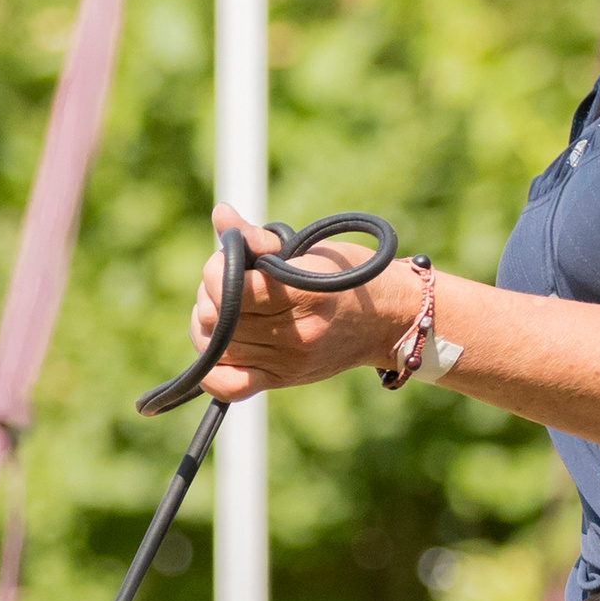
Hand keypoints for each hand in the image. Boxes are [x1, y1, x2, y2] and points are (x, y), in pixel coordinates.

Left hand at [187, 207, 414, 401]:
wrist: (390, 319)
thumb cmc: (350, 275)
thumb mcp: (311, 249)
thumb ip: (261, 238)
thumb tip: (220, 213)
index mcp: (303, 295)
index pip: (233, 290)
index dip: (217, 270)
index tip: (230, 258)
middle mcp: (295, 335)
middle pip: (219, 319)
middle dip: (211, 294)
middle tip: (226, 282)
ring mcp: (288, 362)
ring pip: (218, 348)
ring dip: (209, 324)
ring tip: (224, 309)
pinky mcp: (283, 380)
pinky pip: (230, 387)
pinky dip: (211, 372)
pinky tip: (217, 349)